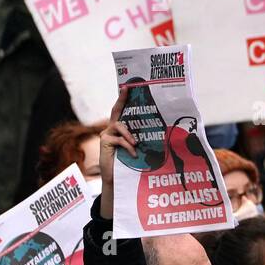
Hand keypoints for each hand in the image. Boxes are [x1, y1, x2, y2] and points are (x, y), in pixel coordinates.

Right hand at [98, 88, 134, 217]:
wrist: (117, 177)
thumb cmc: (129, 162)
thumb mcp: (137, 148)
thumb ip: (140, 138)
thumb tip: (159, 131)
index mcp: (119, 129)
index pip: (121, 111)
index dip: (123, 99)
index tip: (127, 87)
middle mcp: (111, 129)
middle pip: (116, 112)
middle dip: (121, 100)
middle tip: (127, 89)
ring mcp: (106, 134)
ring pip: (119, 126)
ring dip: (129, 134)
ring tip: (136, 144)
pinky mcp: (105, 142)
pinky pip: (119, 140)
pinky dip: (128, 146)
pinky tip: (133, 154)